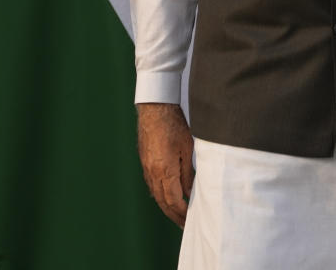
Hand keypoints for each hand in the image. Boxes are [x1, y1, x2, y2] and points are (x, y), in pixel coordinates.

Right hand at [137, 102, 194, 225]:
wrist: (155, 110)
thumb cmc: (174, 125)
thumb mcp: (187, 148)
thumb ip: (187, 173)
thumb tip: (189, 192)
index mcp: (165, 171)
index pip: (174, 201)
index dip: (182, 213)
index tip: (190, 220)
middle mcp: (153, 174)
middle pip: (163, 203)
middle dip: (174, 216)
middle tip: (184, 225)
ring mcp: (147, 169)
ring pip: (157, 196)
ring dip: (167, 207)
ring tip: (178, 215)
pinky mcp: (145, 164)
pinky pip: (153, 186)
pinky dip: (161, 196)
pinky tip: (168, 198)